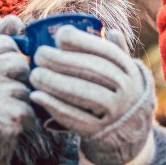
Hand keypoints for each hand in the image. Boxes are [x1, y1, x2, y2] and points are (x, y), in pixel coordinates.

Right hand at [0, 15, 34, 164]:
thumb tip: (17, 19)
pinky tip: (7, 125)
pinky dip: (25, 121)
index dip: (9, 62)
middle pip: (20, 65)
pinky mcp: (4, 117)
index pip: (7, 44)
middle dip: (17, 82)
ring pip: (26, 89)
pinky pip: (30, 111)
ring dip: (20, 103)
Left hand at [29, 27, 154, 164]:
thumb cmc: (118, 95)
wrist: (128, 135)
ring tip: (34, 75)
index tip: (60, 35)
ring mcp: (116, 113)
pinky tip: (37, 96)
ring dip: (56, 83)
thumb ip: (116, 52)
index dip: (83, 42)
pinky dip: (54, 106)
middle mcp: (128, 91)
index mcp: (130, 71)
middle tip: (39, 55)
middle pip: (94, 71)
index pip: (108, 52)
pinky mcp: (100, 132)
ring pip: (85, 94)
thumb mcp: (123, 74)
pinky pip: (76, 118)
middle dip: (63, 61)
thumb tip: (109, 30)